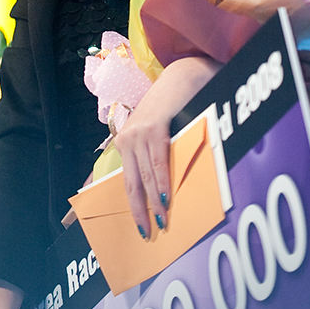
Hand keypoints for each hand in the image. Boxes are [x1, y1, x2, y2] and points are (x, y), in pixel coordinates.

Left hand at [114, 56, 219, 237]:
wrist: (183, 76)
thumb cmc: (172, 106)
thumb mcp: (157, 132)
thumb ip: (154, 154)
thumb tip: (161, 189)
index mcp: (126, 142)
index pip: (129, 182)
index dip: (135, 207)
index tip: (141, 227)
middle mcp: (128, 139)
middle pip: (134, 183)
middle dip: (142, 211)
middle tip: (149, 232)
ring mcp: (140, 132)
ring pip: (147, 175)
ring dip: (155, 200)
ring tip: (162, 220)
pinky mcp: (155, 126)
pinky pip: (159, 160)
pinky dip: (163, 180)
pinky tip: (166, 195)